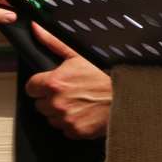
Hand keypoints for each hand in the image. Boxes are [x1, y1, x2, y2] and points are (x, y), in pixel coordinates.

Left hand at [24, 23, 111, 138]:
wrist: (129, 93)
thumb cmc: (107, 73)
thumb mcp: (79, 54)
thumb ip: (53, 42)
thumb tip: (36, 29)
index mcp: (54, 82)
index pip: (31, 87)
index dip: (42, 84)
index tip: (54, 83)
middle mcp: (56, 102)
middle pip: (40, 104)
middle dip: (52, 98)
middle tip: (71, 91)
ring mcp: (65, 119)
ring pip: (52, 118)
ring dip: (61, 112)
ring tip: (81, 102)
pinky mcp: (75, 131)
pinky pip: (66, 129)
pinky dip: (73, 123)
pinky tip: (86, 113)